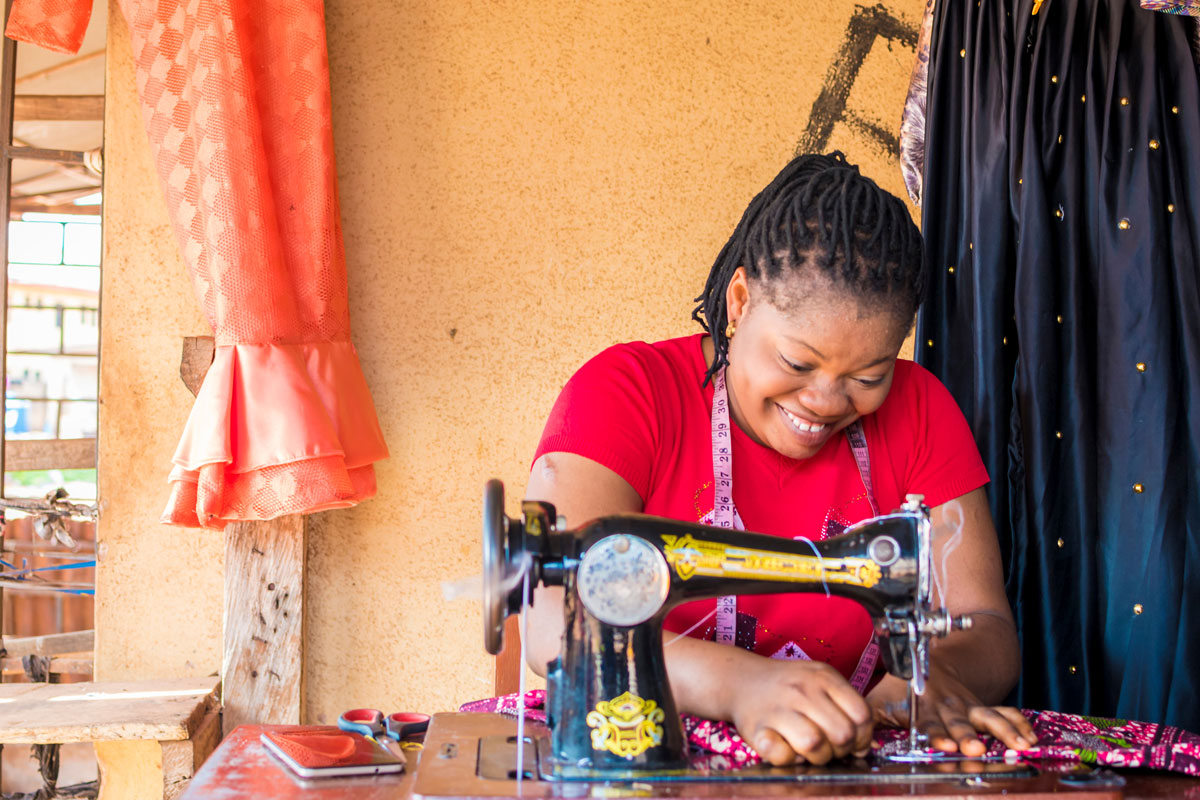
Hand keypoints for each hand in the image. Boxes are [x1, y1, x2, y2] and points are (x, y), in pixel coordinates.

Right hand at [729, 657, 873, 765]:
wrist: (741, 680)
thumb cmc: (787, 685)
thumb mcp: (819, 680)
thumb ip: (845, 704)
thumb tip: (862, 744)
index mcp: (823, 677)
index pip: (862, 715)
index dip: (863, 737)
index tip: (854, 743)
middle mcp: (802, 690)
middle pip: (842, 734)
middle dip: (842, 750)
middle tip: (830, 747)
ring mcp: (778, 708)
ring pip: (815, 744)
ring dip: (818, 757)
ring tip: (810, 751)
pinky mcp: (757, 729)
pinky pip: (782, 755)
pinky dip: (788, 759)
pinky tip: (786, 748)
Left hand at [870, 660, 1035, 755]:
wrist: (926, 660)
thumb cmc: (899, 688)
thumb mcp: (880, 700)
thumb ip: (871, 719)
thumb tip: (858, 741)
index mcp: (922, 710)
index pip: (928, 725)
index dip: (936, 736)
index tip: (945, 746)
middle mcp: (947, 708)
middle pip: (959, 724)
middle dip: (967, 737)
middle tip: (975, 749)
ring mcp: (967, 706)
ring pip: (986, 717)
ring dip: (1002, 731)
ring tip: (1019, 745)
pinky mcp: (982, 706)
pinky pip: (1004, 712)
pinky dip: (1018, 723)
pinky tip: (1032, 738)